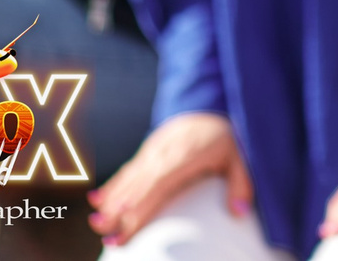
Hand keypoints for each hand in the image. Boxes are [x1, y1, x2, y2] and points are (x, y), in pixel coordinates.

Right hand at [91, 112, 249, 242]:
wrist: (207, 106)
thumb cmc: (225, 137)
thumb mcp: (240, 157)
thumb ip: (241, 184)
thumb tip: (240, 213)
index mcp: (184, 157)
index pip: (158, 186)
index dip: (140, 208)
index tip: (125, 226)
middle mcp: (163, 155)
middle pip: (138, 186)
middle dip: (118, 210)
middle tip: (102, 232)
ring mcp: (152, 152)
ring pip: (128, 179)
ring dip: (111, 201)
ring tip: (96, 224)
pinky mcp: (147, 151)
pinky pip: (127, 170)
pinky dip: (112, 185)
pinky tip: (97, 200)